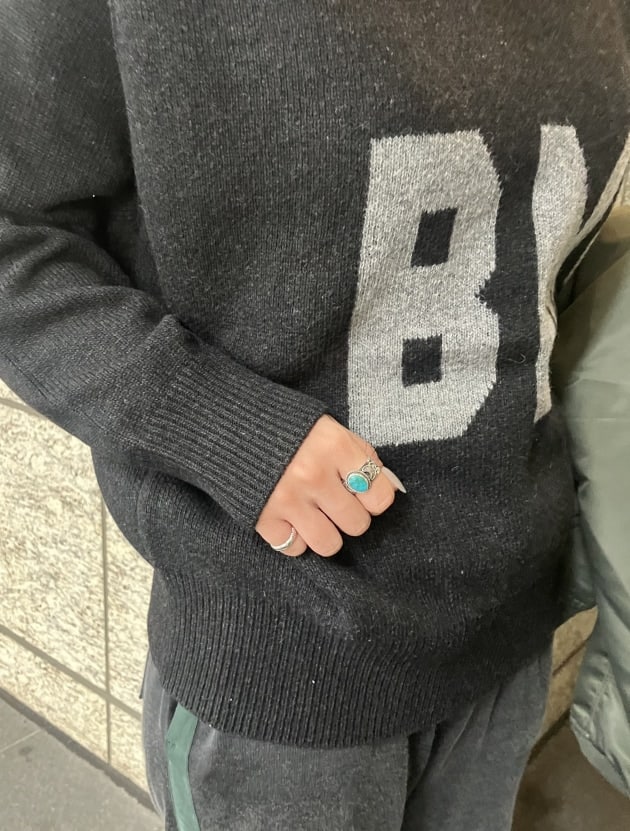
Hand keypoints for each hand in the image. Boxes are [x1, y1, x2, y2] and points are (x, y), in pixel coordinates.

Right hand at [255, 414, 404, 556]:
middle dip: (349, 515)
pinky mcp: (262, 517)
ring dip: (326, 532)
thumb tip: (388, 485)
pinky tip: (290, 518)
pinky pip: (294, 548)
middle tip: (334, 502)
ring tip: (315, 515)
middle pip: (357, 524)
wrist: (227, 422)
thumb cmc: (286, 426)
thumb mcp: (328, 427)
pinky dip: (295, 538)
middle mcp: (314, 474)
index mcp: (335, 447)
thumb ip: (360, 455)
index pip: (380, 496)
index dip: (374, 498)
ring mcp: (287, 499)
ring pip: (329, 544)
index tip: (362, 492)